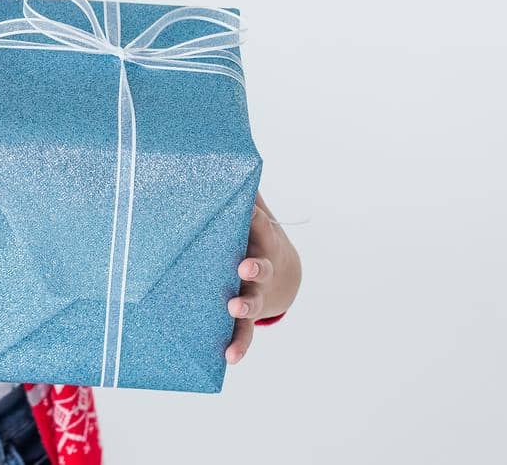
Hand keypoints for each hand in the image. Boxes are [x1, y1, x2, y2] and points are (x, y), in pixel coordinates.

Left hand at [226, 190, 300, 363]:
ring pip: (252, 302)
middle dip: (254, 265)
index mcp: (259, 238)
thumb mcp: (251, 213)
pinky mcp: (246, 316)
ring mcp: (255, 294)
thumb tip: (221, 147)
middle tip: (242, 265)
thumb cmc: (254, 235)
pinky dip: (238, 346)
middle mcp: (259, 267)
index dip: (256, 220)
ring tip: (232, 305)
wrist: (285, 274)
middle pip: (261, 266)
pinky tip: (228, 358)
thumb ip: (240, 189)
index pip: (261, 227)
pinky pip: (243, 333)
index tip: (249, 214)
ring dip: (244, 303)